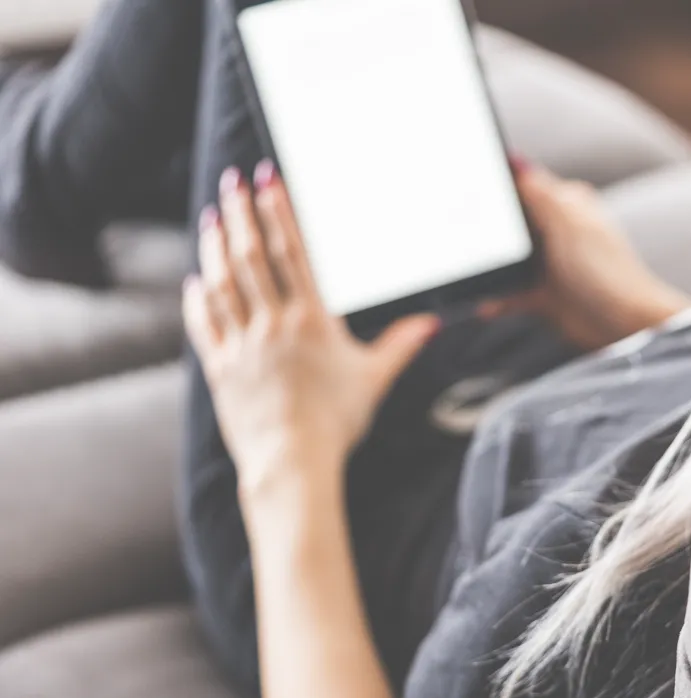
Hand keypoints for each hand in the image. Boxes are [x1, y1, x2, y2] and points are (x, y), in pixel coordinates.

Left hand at [184, 162, 440, 495]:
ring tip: (214, 216)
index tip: (267, 180)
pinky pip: (204, 324)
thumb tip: (431, 324)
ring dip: (216, 245)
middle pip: (252, 256)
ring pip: (223, 282)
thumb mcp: (375, 379)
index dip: (278, 213)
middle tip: (232, 181)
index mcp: (313, 320)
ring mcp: (242, 344)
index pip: (292, 253)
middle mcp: (273, 324)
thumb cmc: (338, 421)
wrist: (293, 461)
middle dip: (242, 213)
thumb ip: (401, 345)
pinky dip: (198, 298)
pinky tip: (196, 279)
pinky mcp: (220, 368)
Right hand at [476, 163, 690, 350]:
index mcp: (566, 204)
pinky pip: (510, 292)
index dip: (497, 185)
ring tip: (467, 269)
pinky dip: (496, 298)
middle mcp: (556, 231)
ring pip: (508, 259)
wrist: (622, 324)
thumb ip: (539, 192)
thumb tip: (516, 158)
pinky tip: (482, 302)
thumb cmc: (604, 270)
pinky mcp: (544, 295)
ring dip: (489, 266)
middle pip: (512, 223)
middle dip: (487, 229)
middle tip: (457, 233)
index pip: (525, 184)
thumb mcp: (568, 223)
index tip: (465, 186)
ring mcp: (550, 264)